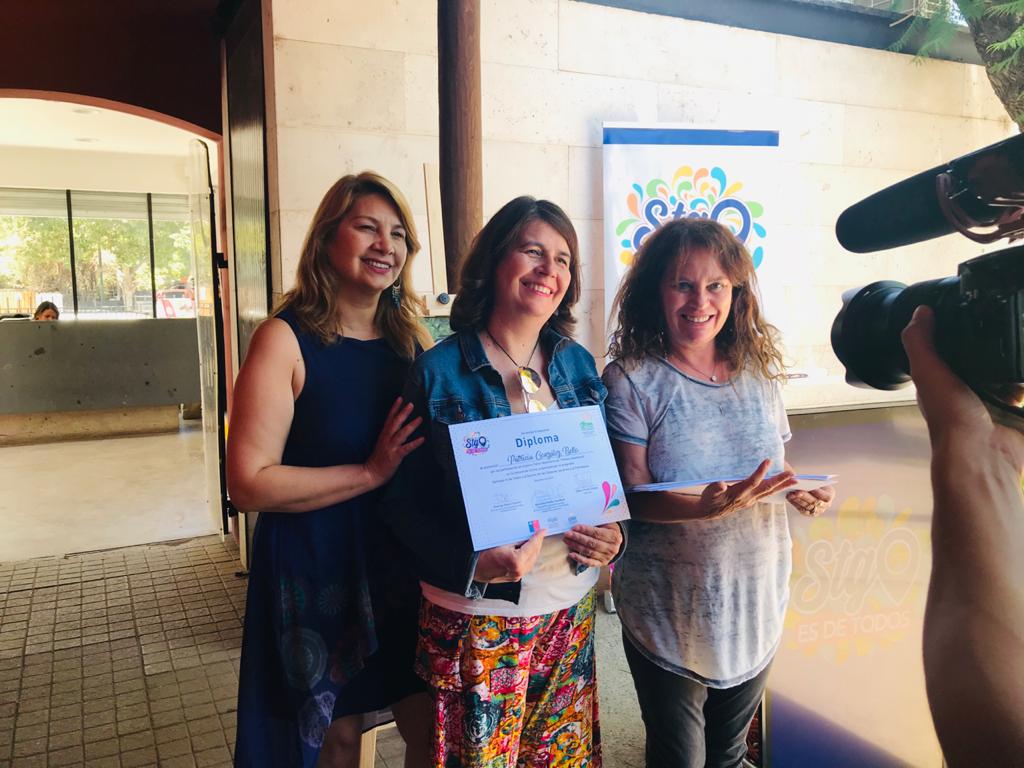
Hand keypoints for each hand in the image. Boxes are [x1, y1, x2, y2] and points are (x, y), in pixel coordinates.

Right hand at [362, 398, 423, 487]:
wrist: (371, 473)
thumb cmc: (378, 459)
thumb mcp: (383, 443)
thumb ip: (392, 435)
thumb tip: (403, 428)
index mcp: (384, 435)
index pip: (389, 418)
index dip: (394, 408)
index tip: (400, 398)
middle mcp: (387, 439)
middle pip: (395, 423)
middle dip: (403, 413)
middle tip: (411, 404)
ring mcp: (391, 447)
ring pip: (401, 434)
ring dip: (411, 426)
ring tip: (420, 419)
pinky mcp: (395, 456)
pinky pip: (406, 448)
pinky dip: (414, 443)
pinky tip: (423, 439)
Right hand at [473, 529, 545, 582]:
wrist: (471, 568)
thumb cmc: (483, 553)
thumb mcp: (500, 541)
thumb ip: (516, 539)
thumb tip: (527, 533)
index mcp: (516, 562)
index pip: (532, 546)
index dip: (538, 536)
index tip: (543, 530)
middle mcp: (518, 571)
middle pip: (534, 554)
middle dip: (537, 543)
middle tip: (539, 533)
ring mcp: (516, 576)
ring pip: (531, 561)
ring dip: (533, 550)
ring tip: (534, 540)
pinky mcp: (513, 578)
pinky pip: (525, 565)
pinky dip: (527, 557)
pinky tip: (526, 549)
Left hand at [564, 523, 622, 567]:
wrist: (615, 542)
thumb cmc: (608, 530)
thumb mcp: (607, 523)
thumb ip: (597, 522)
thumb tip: (580, 519)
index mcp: (614, 536)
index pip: (597, 533)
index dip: (585, 530)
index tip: (574, 527)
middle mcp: (612, 548)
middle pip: (591, 543)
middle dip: (578, 538)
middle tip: (567, 534)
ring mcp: (607, 557)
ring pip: (588, 552)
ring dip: (575, 546)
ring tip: (567, 540)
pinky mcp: (601, 563)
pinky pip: (589, 562)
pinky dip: (579, 559)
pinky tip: (571, 554)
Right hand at [699, 459, 796, 520]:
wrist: (709, 512)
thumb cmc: (709, 499)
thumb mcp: (709, 493)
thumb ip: (715, 488)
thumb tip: (722, 484)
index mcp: (738, 493)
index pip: (753, 482)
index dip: (760, 472)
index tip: (768, 461)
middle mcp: (747, 498)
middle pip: (766, 488)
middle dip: (780, 481)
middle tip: (792, 475)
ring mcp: (750, 500)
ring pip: (769, 492)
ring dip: (782, 486)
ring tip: (794, 481)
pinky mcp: (751, 501)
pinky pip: (766, 494)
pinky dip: (776, 489)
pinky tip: (781, 486)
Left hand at [786, 485, 834, 516]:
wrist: (811, 489)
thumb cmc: (814, 482)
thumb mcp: (816, 480)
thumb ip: (812, 481)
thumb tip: (803, 481)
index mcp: (830, 495)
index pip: (826, 496)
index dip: (818, 493)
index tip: (810, 488)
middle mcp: (825, 505)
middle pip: (815, 502)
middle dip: (805, 496)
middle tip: (796, 491)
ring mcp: (817, 511)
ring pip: (807, 506)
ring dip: (798, 500)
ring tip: (790, 494)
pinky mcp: (809, 513)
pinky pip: (801, 509)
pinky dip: (795, 503)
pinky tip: (789, 498)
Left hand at [902, 305, 1023, 465]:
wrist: (983, 454)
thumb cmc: (950, 415)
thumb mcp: (928, 372)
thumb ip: (920, 342)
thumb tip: (921, 311)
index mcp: (944, 380)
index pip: (953, 350)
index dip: (961, 333)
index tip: (976, 312)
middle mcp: (968, 390)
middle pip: (985, 360)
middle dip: (995, 346)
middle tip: (1006, 325)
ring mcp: (995, 402)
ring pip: (1008, 374)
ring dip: (1013, 362)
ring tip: (1018, 341)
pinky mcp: (1017, 412)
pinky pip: (1023, 391)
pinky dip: (1021, 381)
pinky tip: (1021, 372)